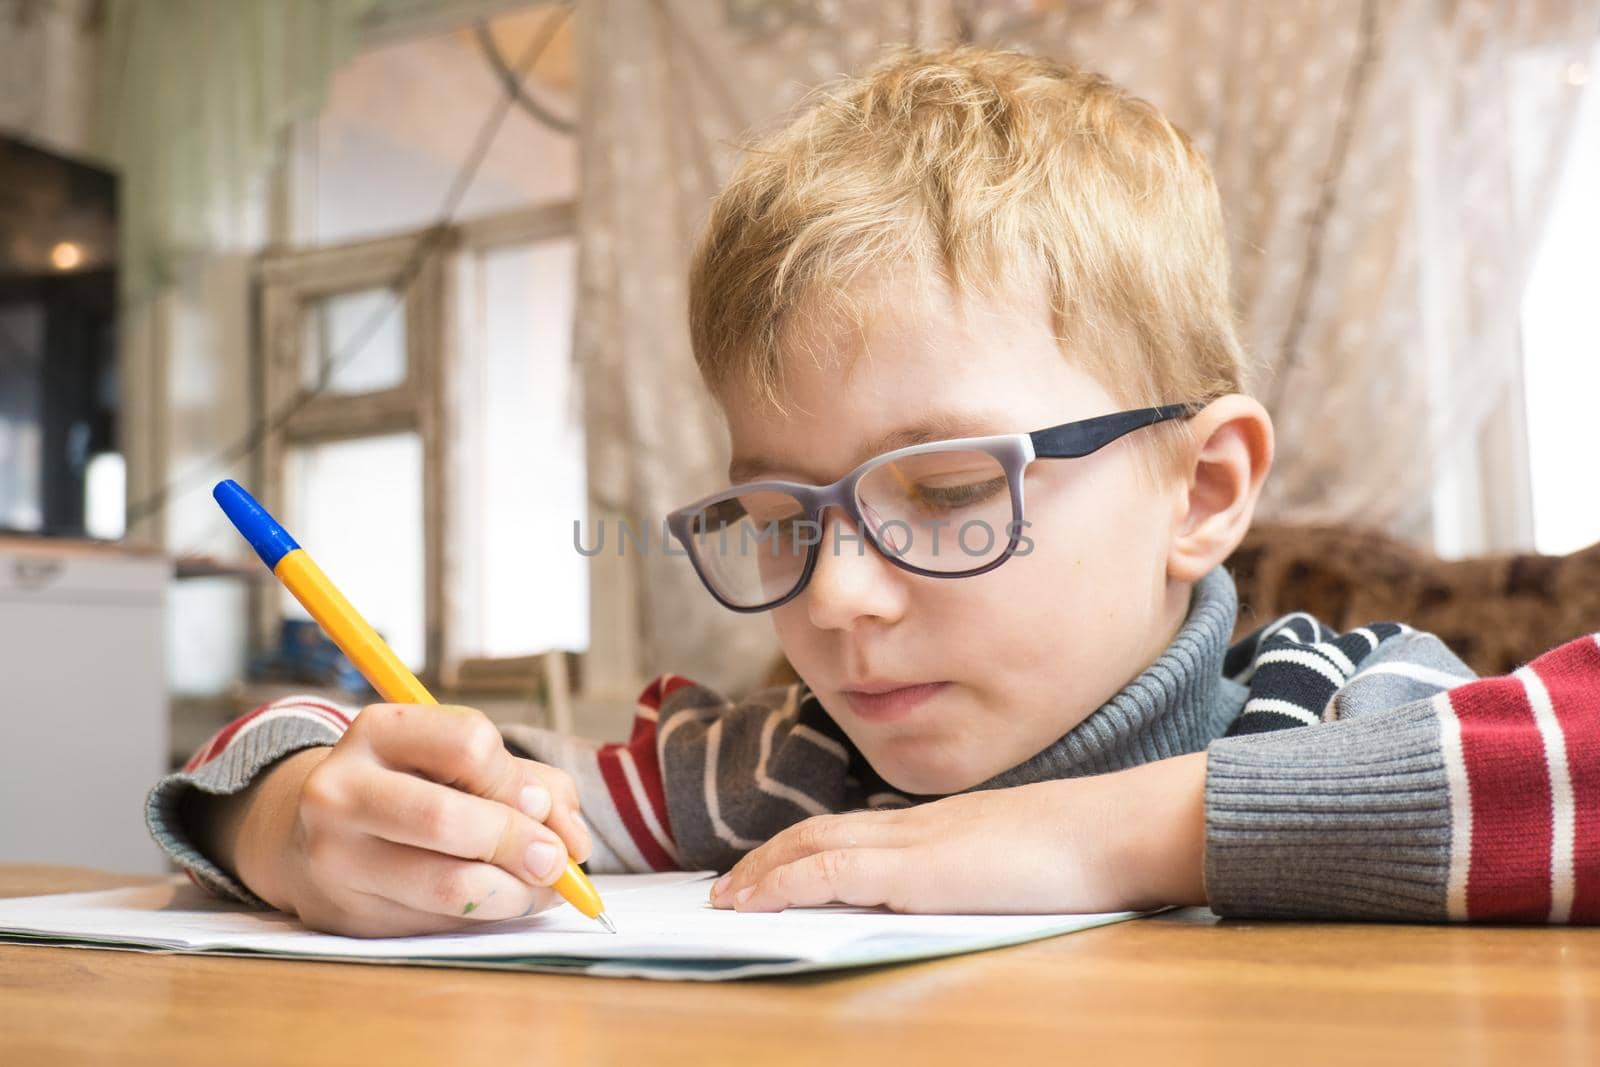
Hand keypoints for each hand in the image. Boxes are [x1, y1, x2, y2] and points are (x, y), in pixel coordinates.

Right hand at [233, 703, 592, 936]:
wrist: (310, 835)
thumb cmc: (412, 787)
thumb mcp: (459, 761)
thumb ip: (530, 783)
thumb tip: (573, 842)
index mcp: (379, 731)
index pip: (469, 744)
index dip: (517, 780)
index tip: (539, 805)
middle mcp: (342, 790)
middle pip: (449, 819)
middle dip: (519, 844)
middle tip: (554, 861)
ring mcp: (335, 858)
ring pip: (447, 886)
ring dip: (513, 893)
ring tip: (536, 888)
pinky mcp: (347, 916)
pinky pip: (438, 924)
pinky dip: (485, 917)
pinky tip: (496, 901)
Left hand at [708, 752, 1207, 914]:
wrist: (1115, 831)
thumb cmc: (1083, 853)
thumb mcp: (1014, 862)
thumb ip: (977, 872)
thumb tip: (960, 892)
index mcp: (938, 826)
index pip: (852, 832)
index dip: (802, 849)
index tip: (769, 871)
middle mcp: (915, 826)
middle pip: (819, 833)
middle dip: (767, 860)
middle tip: (726, 888)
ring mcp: (912, 843)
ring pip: (814, 848)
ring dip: (763, 872)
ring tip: (727, 899)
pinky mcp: (916, 869)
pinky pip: (831, 873)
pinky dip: (784, 883)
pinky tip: (756, 902)